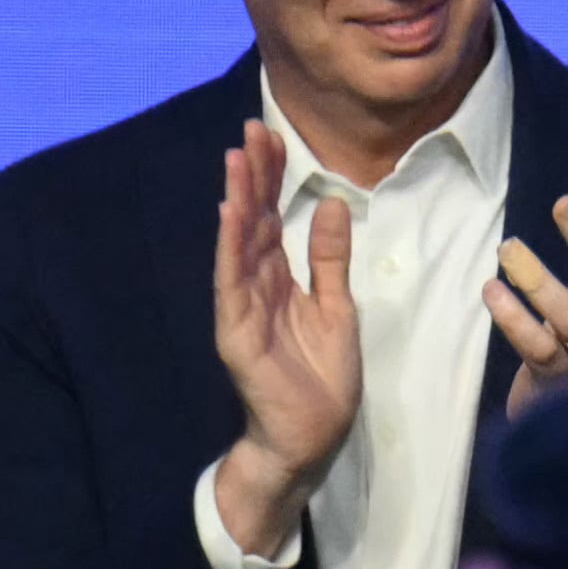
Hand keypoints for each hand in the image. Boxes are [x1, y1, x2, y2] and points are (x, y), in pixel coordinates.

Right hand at [209, 123, 362, 555]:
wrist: (310, 438)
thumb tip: (333, 204)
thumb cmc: (321, 379)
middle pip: (254, 221)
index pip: (275, 218)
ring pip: (239, 245)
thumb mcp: (337, 308)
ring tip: (238, 160)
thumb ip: (330, 259)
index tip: (274, 136)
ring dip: (239, 201)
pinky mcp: (236, 333)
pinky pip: (232, 283)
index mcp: (280, 280)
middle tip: (253, 131)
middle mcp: (256, 287)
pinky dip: (231, 249)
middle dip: (254, 177)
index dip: (274, 178)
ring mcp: (242, 308)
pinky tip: (230, 215)